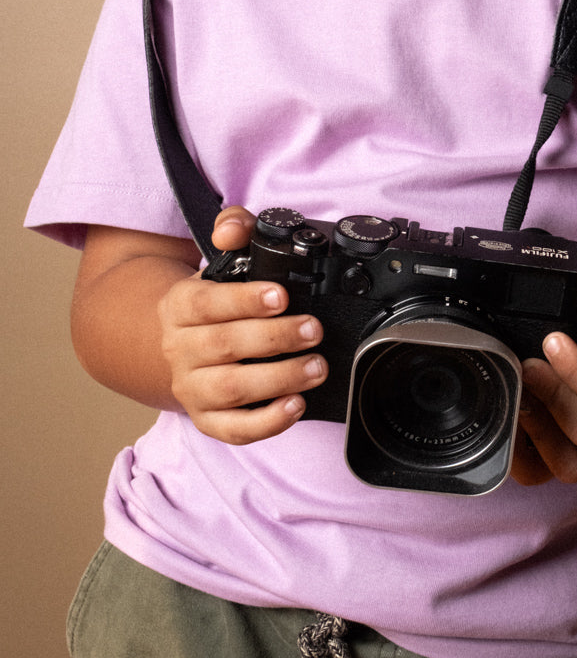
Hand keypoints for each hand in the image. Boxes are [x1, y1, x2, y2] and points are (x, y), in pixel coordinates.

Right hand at [157, 206, 326, 442]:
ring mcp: (191, 387)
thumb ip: (233, 230)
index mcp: (181, 306)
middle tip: (313, 330)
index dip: (245, 300)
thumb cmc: (214, 302)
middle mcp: (180, 349)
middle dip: (274, 338)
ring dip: (279, 379)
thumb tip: (232, 228)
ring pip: (231, 389)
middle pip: (224, 346)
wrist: (182, 344)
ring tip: (316, 367)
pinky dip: (266, 422)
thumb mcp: (220, 260)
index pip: (207, 303)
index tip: (281, 296)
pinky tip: (295, 405)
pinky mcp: (207, 419)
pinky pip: (233, 429)